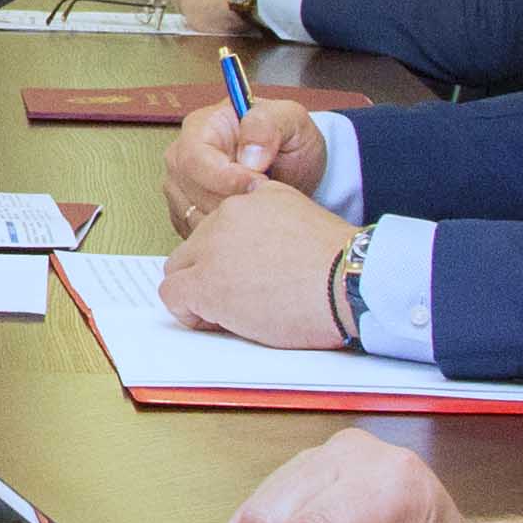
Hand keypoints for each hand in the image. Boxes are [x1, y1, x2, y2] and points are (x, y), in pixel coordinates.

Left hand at [156, 181, 358, 347]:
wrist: (347, 280)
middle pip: (194, 249)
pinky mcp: (206, 285)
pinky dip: (190, 313)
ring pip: (178, 271)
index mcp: (246, 201)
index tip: (248, 276)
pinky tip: (219, 321)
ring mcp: (211, 251)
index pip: (216, 229)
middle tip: (239, 297)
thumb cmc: (337, 260)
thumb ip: (270, 209)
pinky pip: (174, 296)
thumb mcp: (301, 211)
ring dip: (197, 292)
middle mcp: (223, 219)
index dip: (228, 258)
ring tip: (230, 312)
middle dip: (208, 274)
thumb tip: (258, 224)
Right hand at [160, 96, 328, 227]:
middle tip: (265, 197)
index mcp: (201, 126)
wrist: (293, 166)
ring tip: (259, 205)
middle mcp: (181, 155)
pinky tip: (248, 218)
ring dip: (230, 217)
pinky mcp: (185, 211)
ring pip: (193, 215)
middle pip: (192, 190)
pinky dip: (225, 232)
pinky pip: (196, 231)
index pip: (196, 160)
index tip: (261, 184)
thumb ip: (267, 126)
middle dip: (233, 200)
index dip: (227, 178)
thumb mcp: (291, 119)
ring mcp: (179, 185)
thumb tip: (248, 155)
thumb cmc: (288, 138)